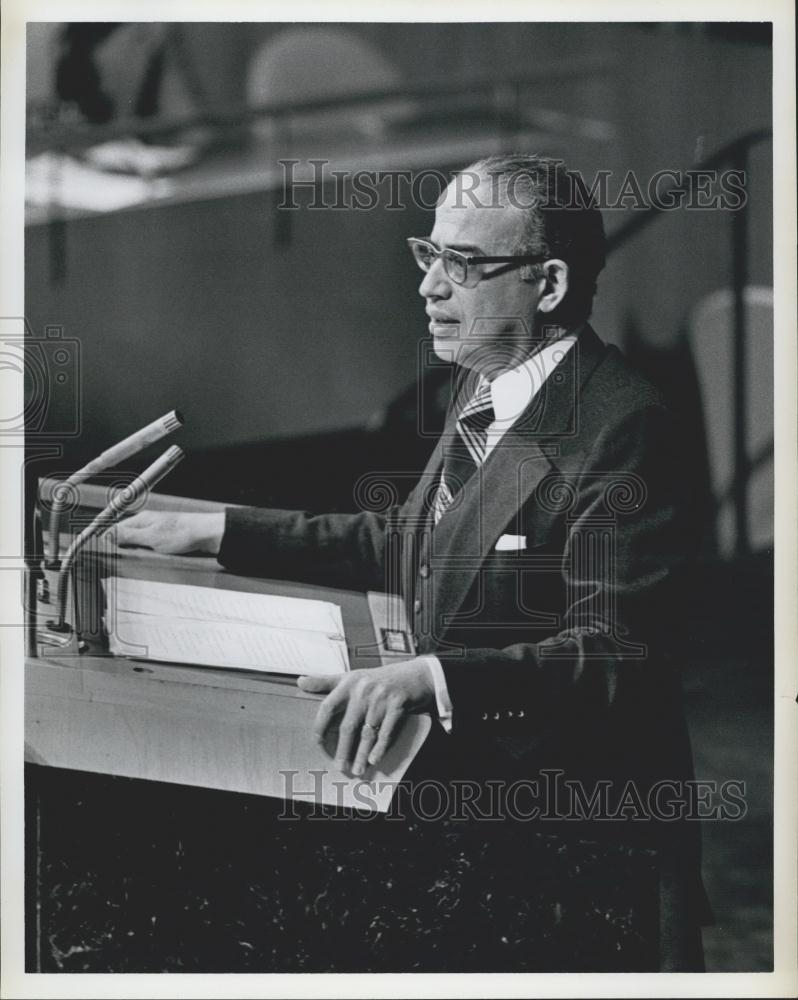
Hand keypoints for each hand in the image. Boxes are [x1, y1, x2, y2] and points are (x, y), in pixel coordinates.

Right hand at [111, 510, 224, 554]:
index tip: (100, 556)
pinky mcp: (165, 544)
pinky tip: (147, 564)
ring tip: (130, 565)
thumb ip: (127, 536)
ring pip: (137, 548)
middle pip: (125, 540)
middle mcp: (147, 526)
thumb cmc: (184, 533)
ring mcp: (156, 535)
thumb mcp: (151, 537)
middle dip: (120, 552)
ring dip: (134, 557)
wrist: (209, 536)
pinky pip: (149, 552)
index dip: (105, 543)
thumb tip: (105, 535)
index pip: (114, 530)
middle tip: (114, 565)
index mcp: (141, 521)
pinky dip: (146, 559)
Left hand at [297, 659, 434, 775]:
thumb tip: (299, 682)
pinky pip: (387, 732)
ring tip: (358, 770)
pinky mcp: (398, 705)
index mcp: (349, 683)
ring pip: (368, 733)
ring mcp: (382, 698)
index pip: (328, 706)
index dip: (320, 725)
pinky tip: (374, 759)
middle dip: (343, 749)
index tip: (317, 742)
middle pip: (348, 726)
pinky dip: (381, 748)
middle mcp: (363, 690)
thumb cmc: (378, 679)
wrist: (414, 675)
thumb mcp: (351, 676)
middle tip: (339, 767)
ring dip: (362, 754)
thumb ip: (325, 682)